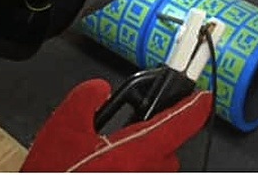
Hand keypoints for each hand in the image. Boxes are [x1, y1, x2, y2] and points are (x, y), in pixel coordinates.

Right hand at [21, 79, 211, 171]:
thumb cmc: (55, 173)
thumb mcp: (62, 129)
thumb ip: (85, 99)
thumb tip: (100, 90)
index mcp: (137, 150)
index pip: (180, 123)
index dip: (194, 106)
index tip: (202, 98)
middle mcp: (148, 170)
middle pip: (167, 146)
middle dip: (152, 136)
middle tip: (123, 134)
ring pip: (155, 164)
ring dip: (141, 156)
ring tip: (107, 157)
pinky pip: (144, 172)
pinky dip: (131, 167)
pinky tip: (103, 168)